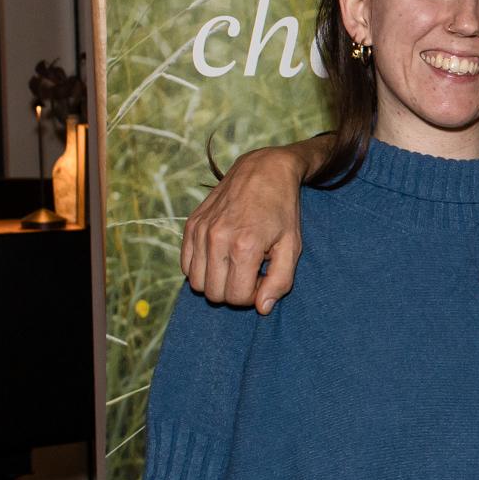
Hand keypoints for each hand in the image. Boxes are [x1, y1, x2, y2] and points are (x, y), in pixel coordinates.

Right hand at [181, 145, 309, 312]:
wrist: (263, 170)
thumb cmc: (282, 210)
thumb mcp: (292, 246)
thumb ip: (280, 281)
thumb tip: (262, 308)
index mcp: (245, 246)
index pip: (238, 297)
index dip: (254, 295)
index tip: (264, 277)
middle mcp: (217, 239)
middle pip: (214, 294)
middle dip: (234, 292)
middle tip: (251, 272)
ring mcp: (200, 231)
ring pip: (197, 283)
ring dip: (216, 282)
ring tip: (236, 264)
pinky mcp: (190, 225)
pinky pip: (186, 265)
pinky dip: (202, 269)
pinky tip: (221, 256)